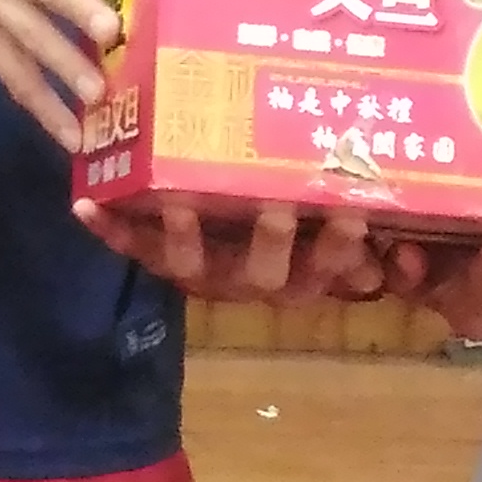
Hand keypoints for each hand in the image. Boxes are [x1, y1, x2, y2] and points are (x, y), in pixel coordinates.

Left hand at [73, 198, 385, 306]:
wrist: (232, 251)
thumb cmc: (296, 232)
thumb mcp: (329, 231)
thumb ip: (354, 227)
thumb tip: (397, 223)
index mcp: (301, 272)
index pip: (330, 266)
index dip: (342, 247)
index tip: (353, 209)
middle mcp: (251, 280)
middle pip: (267, 274)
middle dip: (273, 240)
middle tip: (278, 203)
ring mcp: (204, 272)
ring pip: (193, 265)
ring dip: (182, 234)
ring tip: (175, 201)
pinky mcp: (163, 262)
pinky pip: (133, 249)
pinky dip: (108, 228)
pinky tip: (84, 202)